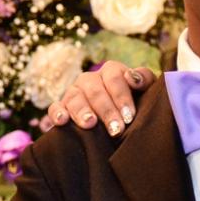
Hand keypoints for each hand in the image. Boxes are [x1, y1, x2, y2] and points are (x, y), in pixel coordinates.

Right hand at [41, 62, 156, 135]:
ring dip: (82, 111)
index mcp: (111, 71)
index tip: (129, 116)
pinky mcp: (61, 106)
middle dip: (106, 110)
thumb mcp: (144, 90)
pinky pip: (55, 107)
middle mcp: (90, 79)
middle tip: (116, 129)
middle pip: (95, 90)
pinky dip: (57, 113)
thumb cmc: (135, 103)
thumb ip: (144, 79)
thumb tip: (132, 78)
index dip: (122, 96)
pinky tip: (62, 122)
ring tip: (90, 124)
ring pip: (75, 97)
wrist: (119, 119)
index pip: (114, 77)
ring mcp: (74, 92)